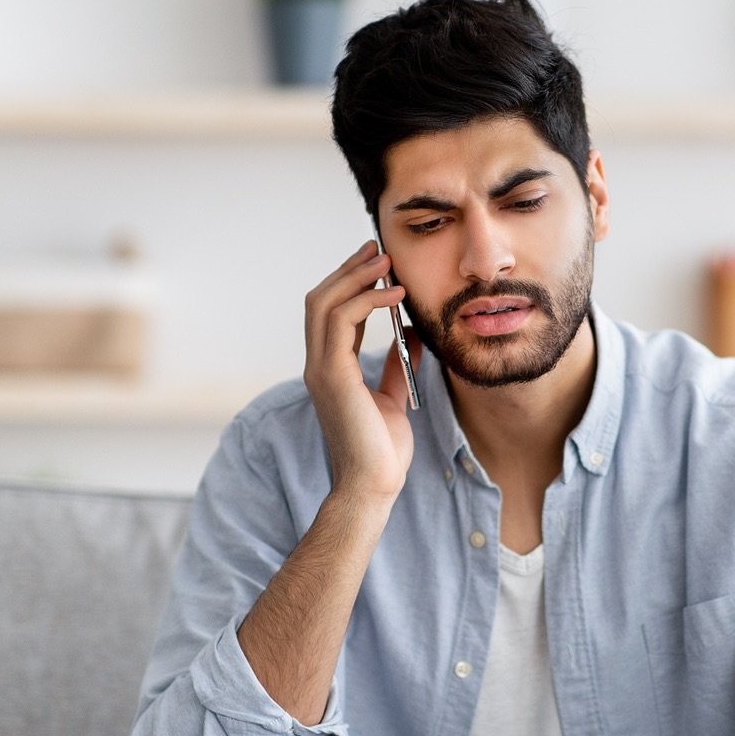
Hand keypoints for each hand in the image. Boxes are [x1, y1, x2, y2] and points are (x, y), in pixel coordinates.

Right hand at [303, 240, 421, 505]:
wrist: (373, 485)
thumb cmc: (382, 452)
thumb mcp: (394, 399)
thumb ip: (399, 366)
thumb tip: (415, 335)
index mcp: (331, 370)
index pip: (332, 314)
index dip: (352, 284)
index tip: (379, 264)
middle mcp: (319, 366)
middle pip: (321, 300)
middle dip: (349, 270)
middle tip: (379, 249)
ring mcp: (321, 370)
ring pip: (324, 304)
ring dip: (356, 277)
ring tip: (387, 262)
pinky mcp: (332, 376)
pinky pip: (341, 322)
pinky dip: (367, 301)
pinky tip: (395, 295)